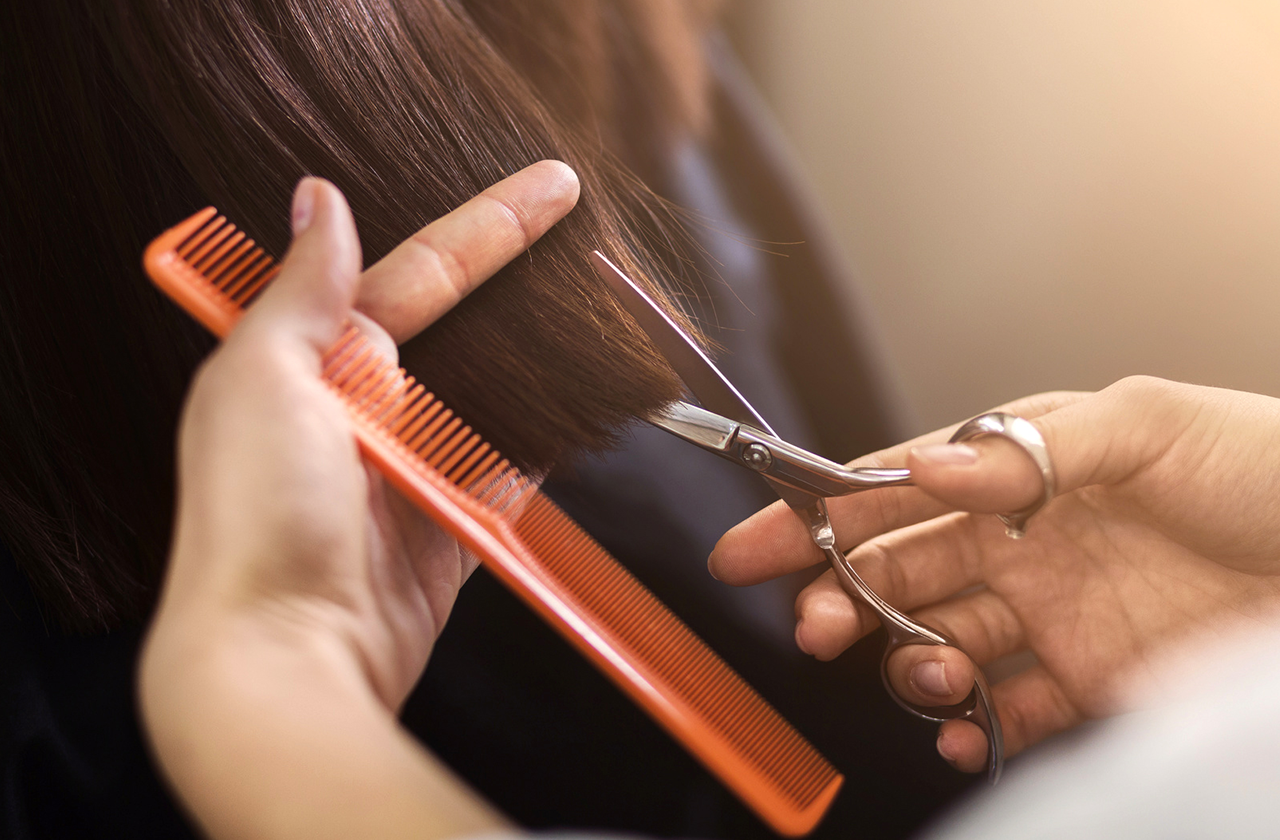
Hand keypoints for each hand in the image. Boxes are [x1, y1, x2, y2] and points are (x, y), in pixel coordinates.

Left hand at [140, 162, 577, 839]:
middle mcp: (363, 412)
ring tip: (602, 319)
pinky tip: (586, 409)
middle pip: (464, 330)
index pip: (418, 274)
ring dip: (542, 363)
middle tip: (589, 239)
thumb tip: (318, 200)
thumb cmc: (253, 520)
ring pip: (493, 398)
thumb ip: (303, 290)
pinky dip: (548, 446)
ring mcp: (412, 473)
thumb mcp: (260, 380)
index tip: (552, 188)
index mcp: (313, 363)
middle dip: (523, 286)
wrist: (284, 658)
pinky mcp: (451, 531)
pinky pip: (512, 474)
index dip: (489, 228)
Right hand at [711, 377, 1279, 772]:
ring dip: (909, 664)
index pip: (896, 491)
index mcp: (1023, 469)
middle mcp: (1025, 542)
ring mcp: (1054, 615)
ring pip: (940, 643)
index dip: (816, 517)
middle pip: (900, 572)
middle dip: (842, 597)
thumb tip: (926, 469)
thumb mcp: (1153, 426)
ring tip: (928, 675)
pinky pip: (1008, 714)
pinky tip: (965, 731)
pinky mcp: (1090, 682)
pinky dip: (971, 729)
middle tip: (819, 626)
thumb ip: (1032, 448)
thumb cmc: (1270, 470)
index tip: (749, 547)